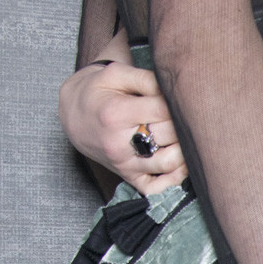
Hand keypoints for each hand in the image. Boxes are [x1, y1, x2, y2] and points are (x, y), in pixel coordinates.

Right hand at [60, 59, 187, 194]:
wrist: (75, 117)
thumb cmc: (99, 92)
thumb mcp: (116, 74)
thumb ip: (146, 78)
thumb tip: (174, 88)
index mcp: (116, 113)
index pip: (163, 109)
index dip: (178, 102)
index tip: (179, 97)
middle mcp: (119, 142)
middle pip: (169, 135)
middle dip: (184, 123)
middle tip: (187, 115)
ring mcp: (124, 163)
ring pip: (168, 163)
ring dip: (185, 150)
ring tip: (186, 136)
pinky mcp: (128, 176)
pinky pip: (156, 188)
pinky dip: (174, 179)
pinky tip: (180, 162)